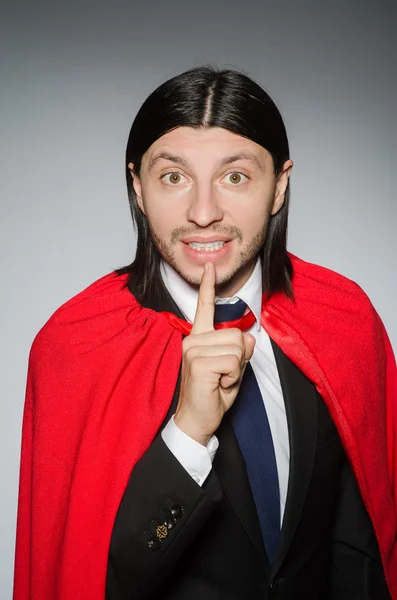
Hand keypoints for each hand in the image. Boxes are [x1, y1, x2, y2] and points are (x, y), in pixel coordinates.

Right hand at [174, 262, 255, 445]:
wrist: (196, 422)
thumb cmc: (212, 396)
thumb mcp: (233, 370)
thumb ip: (241, 351)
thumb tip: (250, 337)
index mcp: (198, 338)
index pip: (205, 308)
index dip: (208, 287)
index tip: (209, 267)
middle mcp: (193, 339)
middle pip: (238, 335)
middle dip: (240, 359)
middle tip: (224, 377)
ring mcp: (193, 349)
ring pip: (238, 347)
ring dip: (237, 369)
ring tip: (220, 381)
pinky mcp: (198, 362)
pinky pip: (234, 361)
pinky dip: (233, 377)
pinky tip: (219, 385)